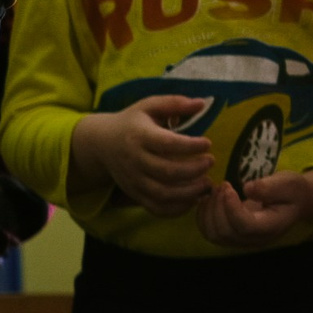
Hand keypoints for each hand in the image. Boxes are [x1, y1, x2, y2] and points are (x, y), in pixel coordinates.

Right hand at [71, 95, 215, 215]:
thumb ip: (175, 103)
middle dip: (195, 169)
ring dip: (190, 192)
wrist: (101, 143)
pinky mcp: (135, 194)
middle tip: (211, 161)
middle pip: (167, 172)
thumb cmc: (132, 122)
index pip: (167, 144)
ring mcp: (134, 180)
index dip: (190, 146)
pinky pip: (156, 208)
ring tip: (207, 183)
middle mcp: (135, 160)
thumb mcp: (149, 106)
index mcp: (139, 136)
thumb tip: (203, 103)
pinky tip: (194, 199)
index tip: (207, 143)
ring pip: (163, 194)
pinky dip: (177, 209)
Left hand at [192, 168, 312, 248]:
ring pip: (213, 234)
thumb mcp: (288, 183)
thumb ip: (270, 187)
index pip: (245, 226)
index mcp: (270, 227)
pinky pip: (209, 232)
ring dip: (209, 211)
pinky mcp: (231, 236)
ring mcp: (241, 241)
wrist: (294, 202)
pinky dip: (203, 215)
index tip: (228, 187)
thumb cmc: (292, 191)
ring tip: (216, 190)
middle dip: (218, 206)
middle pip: (225, 232)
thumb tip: (248, 189)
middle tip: (223, 185)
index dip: (231, 208)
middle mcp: (254, 239)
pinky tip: (209, 199)